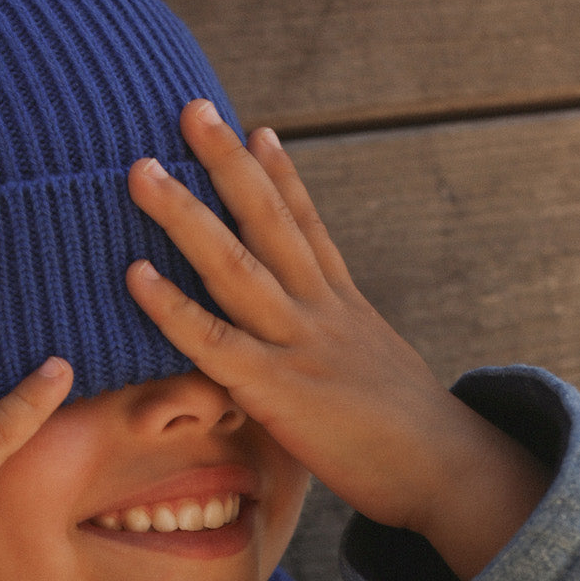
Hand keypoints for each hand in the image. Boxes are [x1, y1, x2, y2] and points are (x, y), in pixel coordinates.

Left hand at [126, 100, 549, 580]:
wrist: (445, 471)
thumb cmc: (409, 437)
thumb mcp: (378, 374)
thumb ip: (344, 352)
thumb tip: (332, 352)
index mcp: (345, 306)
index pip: (309, 226)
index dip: (281, 175)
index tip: (254, 128)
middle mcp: (321, 310)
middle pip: (269, 220)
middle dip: (227, 162)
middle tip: (190, 109)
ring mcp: (298, 345)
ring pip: (233, 264)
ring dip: (186, 213)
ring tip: (141, 170)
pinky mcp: (276, 390)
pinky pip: (213, 343)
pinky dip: (172, 307)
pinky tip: (135, 274)